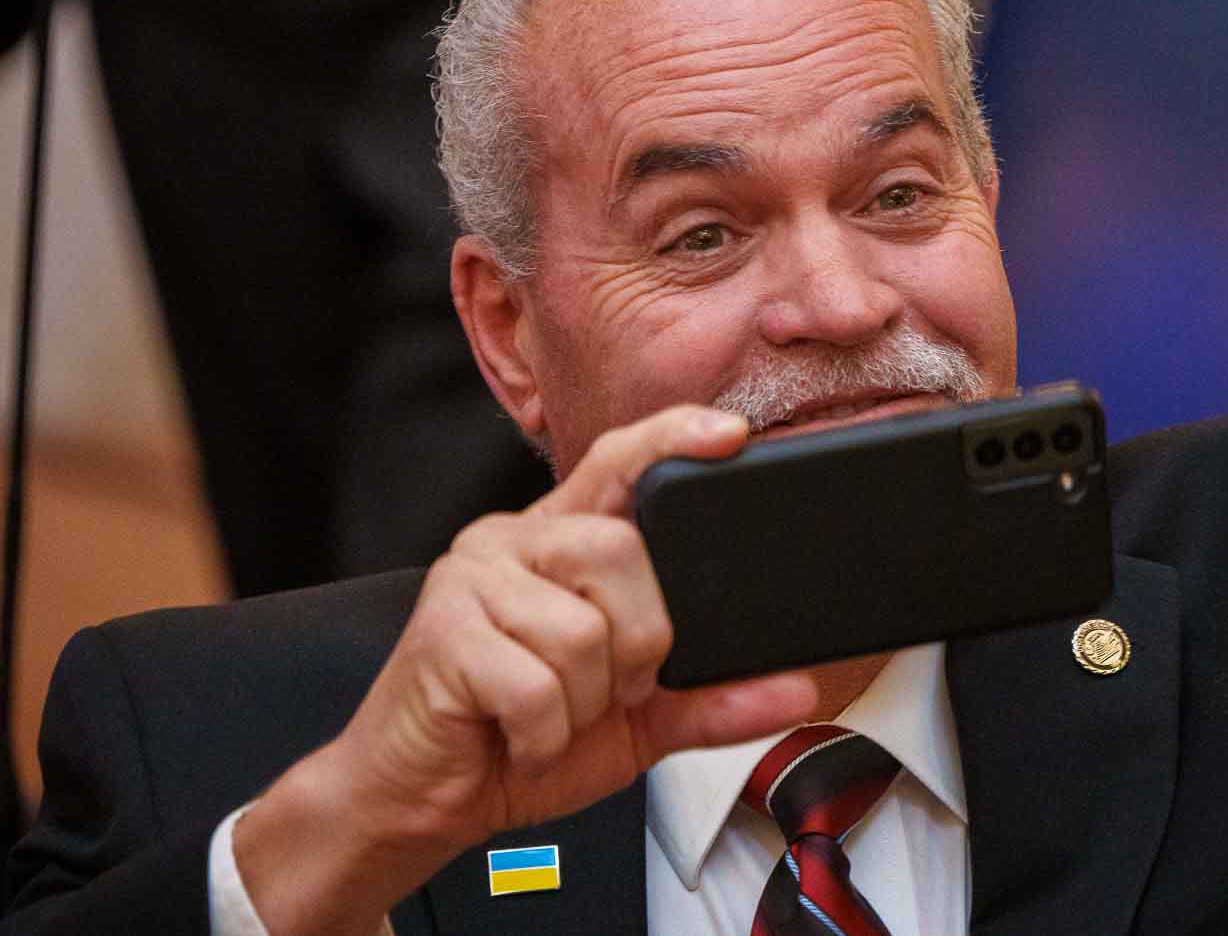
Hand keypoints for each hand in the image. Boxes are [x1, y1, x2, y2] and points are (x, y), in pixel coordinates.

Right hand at [234, 406, 815, 935]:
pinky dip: (544, 733)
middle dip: (639, 645)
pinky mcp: (442, 632)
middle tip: (607, 692)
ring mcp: (472, 578)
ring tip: (553, 715)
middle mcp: (514, 540)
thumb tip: (795, 687)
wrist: (424, 798)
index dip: (673, 438)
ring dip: (585, 702)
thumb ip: (713, 699)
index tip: (731, 435)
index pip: (620, 461)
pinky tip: (518, 737)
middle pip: (620, 553)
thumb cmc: (519, 738)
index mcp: (562, 540)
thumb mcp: (636, 721)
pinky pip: (537, 685)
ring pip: (583, 628)